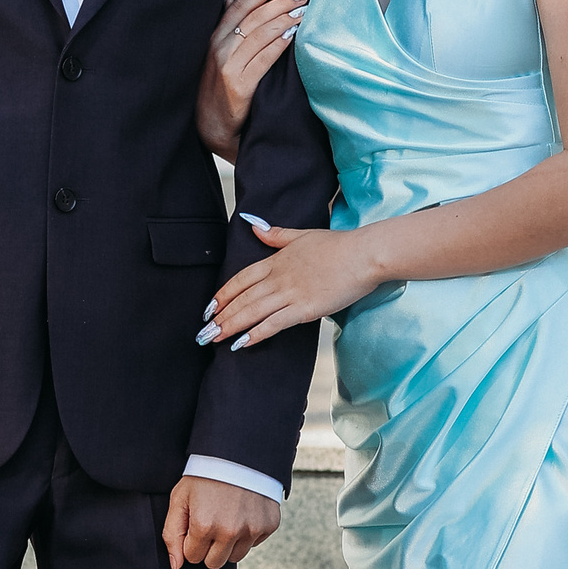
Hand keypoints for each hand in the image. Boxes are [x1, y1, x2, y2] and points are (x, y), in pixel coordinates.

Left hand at [161, 474, 281, 568]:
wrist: (238, 453)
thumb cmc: (204, 476)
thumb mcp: (180, 499)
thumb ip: (172, 534)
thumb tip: (176, 566)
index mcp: (204, 526)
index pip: (193, 557)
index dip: (191, 541)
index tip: (195, 523)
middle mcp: (230, 531)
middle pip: (214, 563)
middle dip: (208, 548)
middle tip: (210, 523)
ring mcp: (252, 529)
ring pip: (235, 557)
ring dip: (228, 543)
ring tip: (226, 518)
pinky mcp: (269, 525)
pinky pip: (254, 543)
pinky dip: (247, 533)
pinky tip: (242, 512)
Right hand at [196, 0, 312, 158]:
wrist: (211, 127)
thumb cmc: (219, 88)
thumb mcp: (217, 54)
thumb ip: (225, 24)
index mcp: (215, 38)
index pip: (241, 5)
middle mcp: (219, 49)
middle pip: (254, 16)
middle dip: (282, 0)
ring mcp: (228, 67)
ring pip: (260, 34)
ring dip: (286, 18)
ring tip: (306, 9)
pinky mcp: (238, 87)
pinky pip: (263, 60)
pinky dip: (279, 44)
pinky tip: (294, 34)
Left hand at [200, 221, 380, 352]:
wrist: (364, 254)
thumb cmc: (339, 245)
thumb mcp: (302, 235)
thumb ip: (276, 234)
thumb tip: (253, 225)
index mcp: (277, 260)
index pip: (241, 278)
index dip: (223, 294)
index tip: (210, 307)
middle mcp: (279, 277)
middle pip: (242, 298)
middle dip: (220, 316)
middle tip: (203, 331)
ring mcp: (291, 293)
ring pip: (252, 311)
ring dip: (231, 326)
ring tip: (214, 338)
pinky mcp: (305, 309)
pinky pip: (273, 324)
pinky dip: (255, 334)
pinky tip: (241, 344)